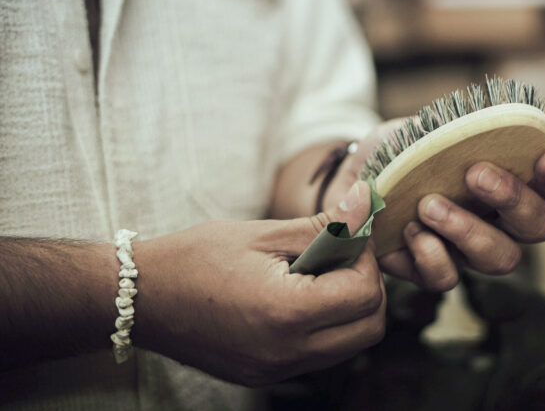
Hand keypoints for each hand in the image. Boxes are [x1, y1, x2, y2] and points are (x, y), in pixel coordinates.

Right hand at [133, 180, 385, 386]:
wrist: (140, 297)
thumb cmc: (196, 257)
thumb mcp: (263, 233)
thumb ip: (323, 226)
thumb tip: (365, 204)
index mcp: (286, 313)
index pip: (364, 293)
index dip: (365, 258)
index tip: (349, 236)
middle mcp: (286, 352)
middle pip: (369, 327)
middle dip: (368, 287)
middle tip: (342, 256)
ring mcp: (277, 370)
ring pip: (350, 345)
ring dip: (350, 308)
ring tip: (319, 274)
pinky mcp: (267, 375)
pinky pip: (320, 354)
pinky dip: (327, 326)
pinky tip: (300, 296)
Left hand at [326, 119, 544, 291]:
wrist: (354, 174)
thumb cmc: (402, 147)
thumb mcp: (426, 128)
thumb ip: (456, 129)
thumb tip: (475, 125)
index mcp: (511, 181)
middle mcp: (501, 221)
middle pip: (540, 227)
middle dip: (513, 200)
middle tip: (475, 174)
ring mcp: (469, 250)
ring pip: (500, 258)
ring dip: (468, 230)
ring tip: (429, 204)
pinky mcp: (432, 269)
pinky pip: (446, 278)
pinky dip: (431, 254)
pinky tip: (409, 230)